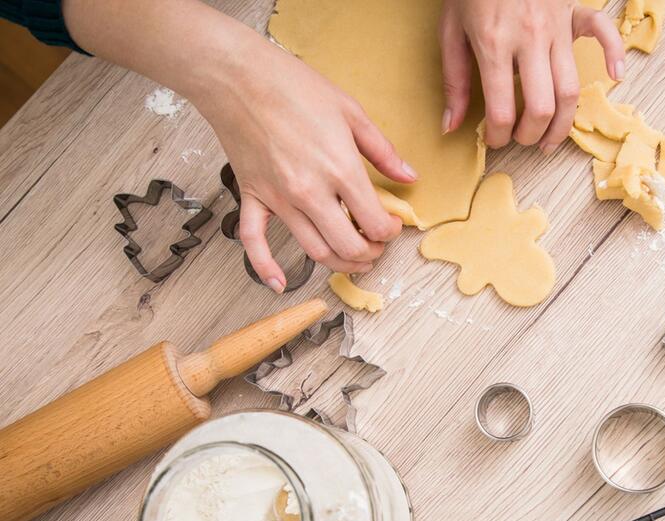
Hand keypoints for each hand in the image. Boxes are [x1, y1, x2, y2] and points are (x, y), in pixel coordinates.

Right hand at [202, 47, 416, 291]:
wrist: (237, 75)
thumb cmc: (291, 86)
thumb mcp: (351, 111)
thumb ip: (382, 150)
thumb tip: (409, 176)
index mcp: (340, 168)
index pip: (375, 220)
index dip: (390, 231)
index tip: (392, 225)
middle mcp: (310, 191)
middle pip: (348, 245)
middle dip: (370, 253)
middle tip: (377, 246)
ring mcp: (279, 198)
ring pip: (314, 250)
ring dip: (339, 263)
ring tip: (353, 259)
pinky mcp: (252, 197)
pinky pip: (255, 242)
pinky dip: (266, 268)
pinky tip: (280, 283)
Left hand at [439, 0, 624, 152]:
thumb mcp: (450, 31)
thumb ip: (454, 81)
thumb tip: (450, 125)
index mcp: (494, 44)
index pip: (501, 110)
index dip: (497, 136)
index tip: (494, 139)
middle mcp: (530, 39)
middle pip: (542, 107)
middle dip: (530, 135)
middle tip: (521, 139)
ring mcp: (556, 26)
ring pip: (571, 89)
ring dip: (563, 123)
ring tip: (550, 139)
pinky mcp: (573, 12)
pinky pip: (603, 33)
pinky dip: (614, 55)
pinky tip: (615, 77)